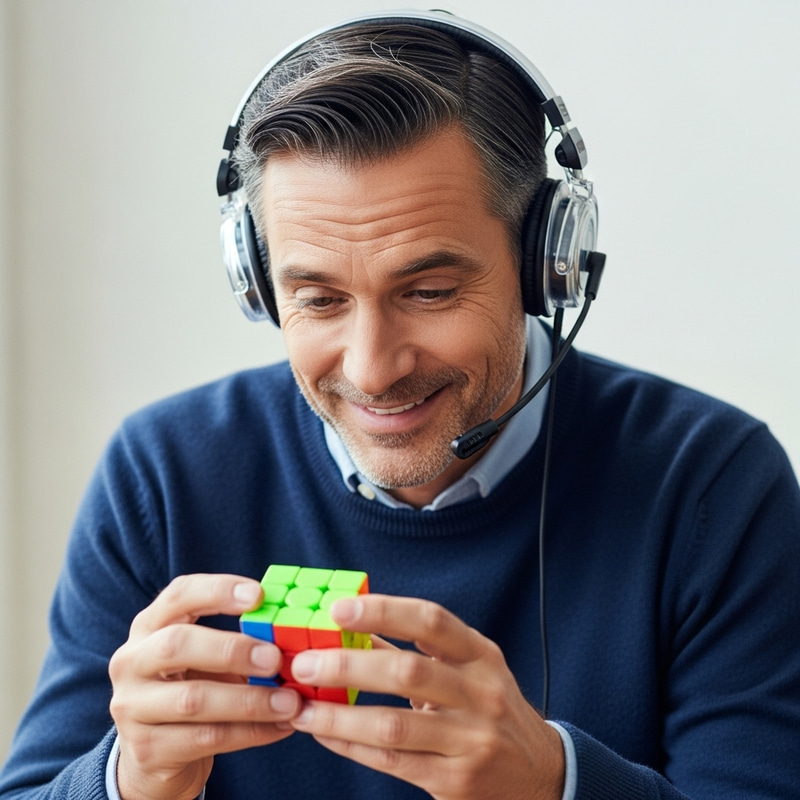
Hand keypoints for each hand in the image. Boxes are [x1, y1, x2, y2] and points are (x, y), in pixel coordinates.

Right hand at [108, 574, 302, 799]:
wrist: (153, 757)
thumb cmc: (192, 689)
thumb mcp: (206, 658)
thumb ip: (239, 641)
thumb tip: (293, 635)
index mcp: (149, 626)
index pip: (178, 595)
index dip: (218, 590)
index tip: (260, 594)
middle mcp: (131, 661)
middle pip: (176, 645)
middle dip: (231, 649)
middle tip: (275, 658)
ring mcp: (131, 707)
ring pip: (193, 700)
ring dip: (250, 701)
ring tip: (291, 702)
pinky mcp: (146, 750)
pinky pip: (206, 739)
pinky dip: (250, 733)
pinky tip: (282, 727)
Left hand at [288, 594, 564, 799]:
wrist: (539, 776)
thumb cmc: (488, 710)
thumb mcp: (467, 670)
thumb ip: (414, 649)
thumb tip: (353, 627)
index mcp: (481, 655)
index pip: (431, 621)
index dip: (383, 610)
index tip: (337, 608)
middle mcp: (481, 693)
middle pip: (408, 671)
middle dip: (348, 666)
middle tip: (303, 664)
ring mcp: (471, 739)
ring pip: (393, 725)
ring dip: (339, 716)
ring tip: (301, 708)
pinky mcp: (455, 780)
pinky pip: (391, 761)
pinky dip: (351, 746)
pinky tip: (325, 734)